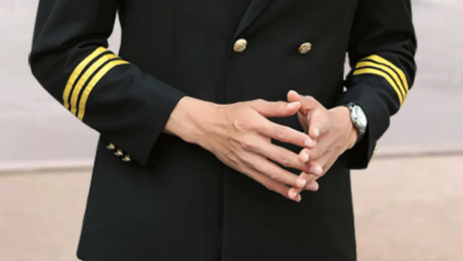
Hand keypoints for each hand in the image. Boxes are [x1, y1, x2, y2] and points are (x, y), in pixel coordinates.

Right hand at [165, 97, 315, 201]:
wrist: (208, 127)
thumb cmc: (233, 115)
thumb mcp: (254, 106)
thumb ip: (277, 107)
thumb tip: (297, 105)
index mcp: (255, 125)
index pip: (280, 133)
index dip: (297, 139)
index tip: (313, 144)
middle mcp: (251, 144)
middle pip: (279, 156)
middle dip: (301, 165)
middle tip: (318, 169)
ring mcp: (247, 159)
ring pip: (273, 173)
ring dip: (293, 181)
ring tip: (310, 185)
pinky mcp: (244, 169)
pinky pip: (263, 181)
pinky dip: (279, 189)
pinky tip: (293, 194)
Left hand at [286, 91, 357, 192]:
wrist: (344, 129)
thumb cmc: (321, 115)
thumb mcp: (312, 105)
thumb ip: (300, 101)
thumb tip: (290, 94)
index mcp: (324, 122)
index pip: (321, 125)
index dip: (317, 129)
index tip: (313, 133)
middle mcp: (328, 140)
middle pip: (320, 148)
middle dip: (311, 155)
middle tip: (301, 159)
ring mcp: (328, 155)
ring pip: (318, 166)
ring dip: (307, 175)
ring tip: (296, 184)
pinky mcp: (325, 165)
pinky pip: (315, 176)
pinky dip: (306, 185)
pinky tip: (294, 193)